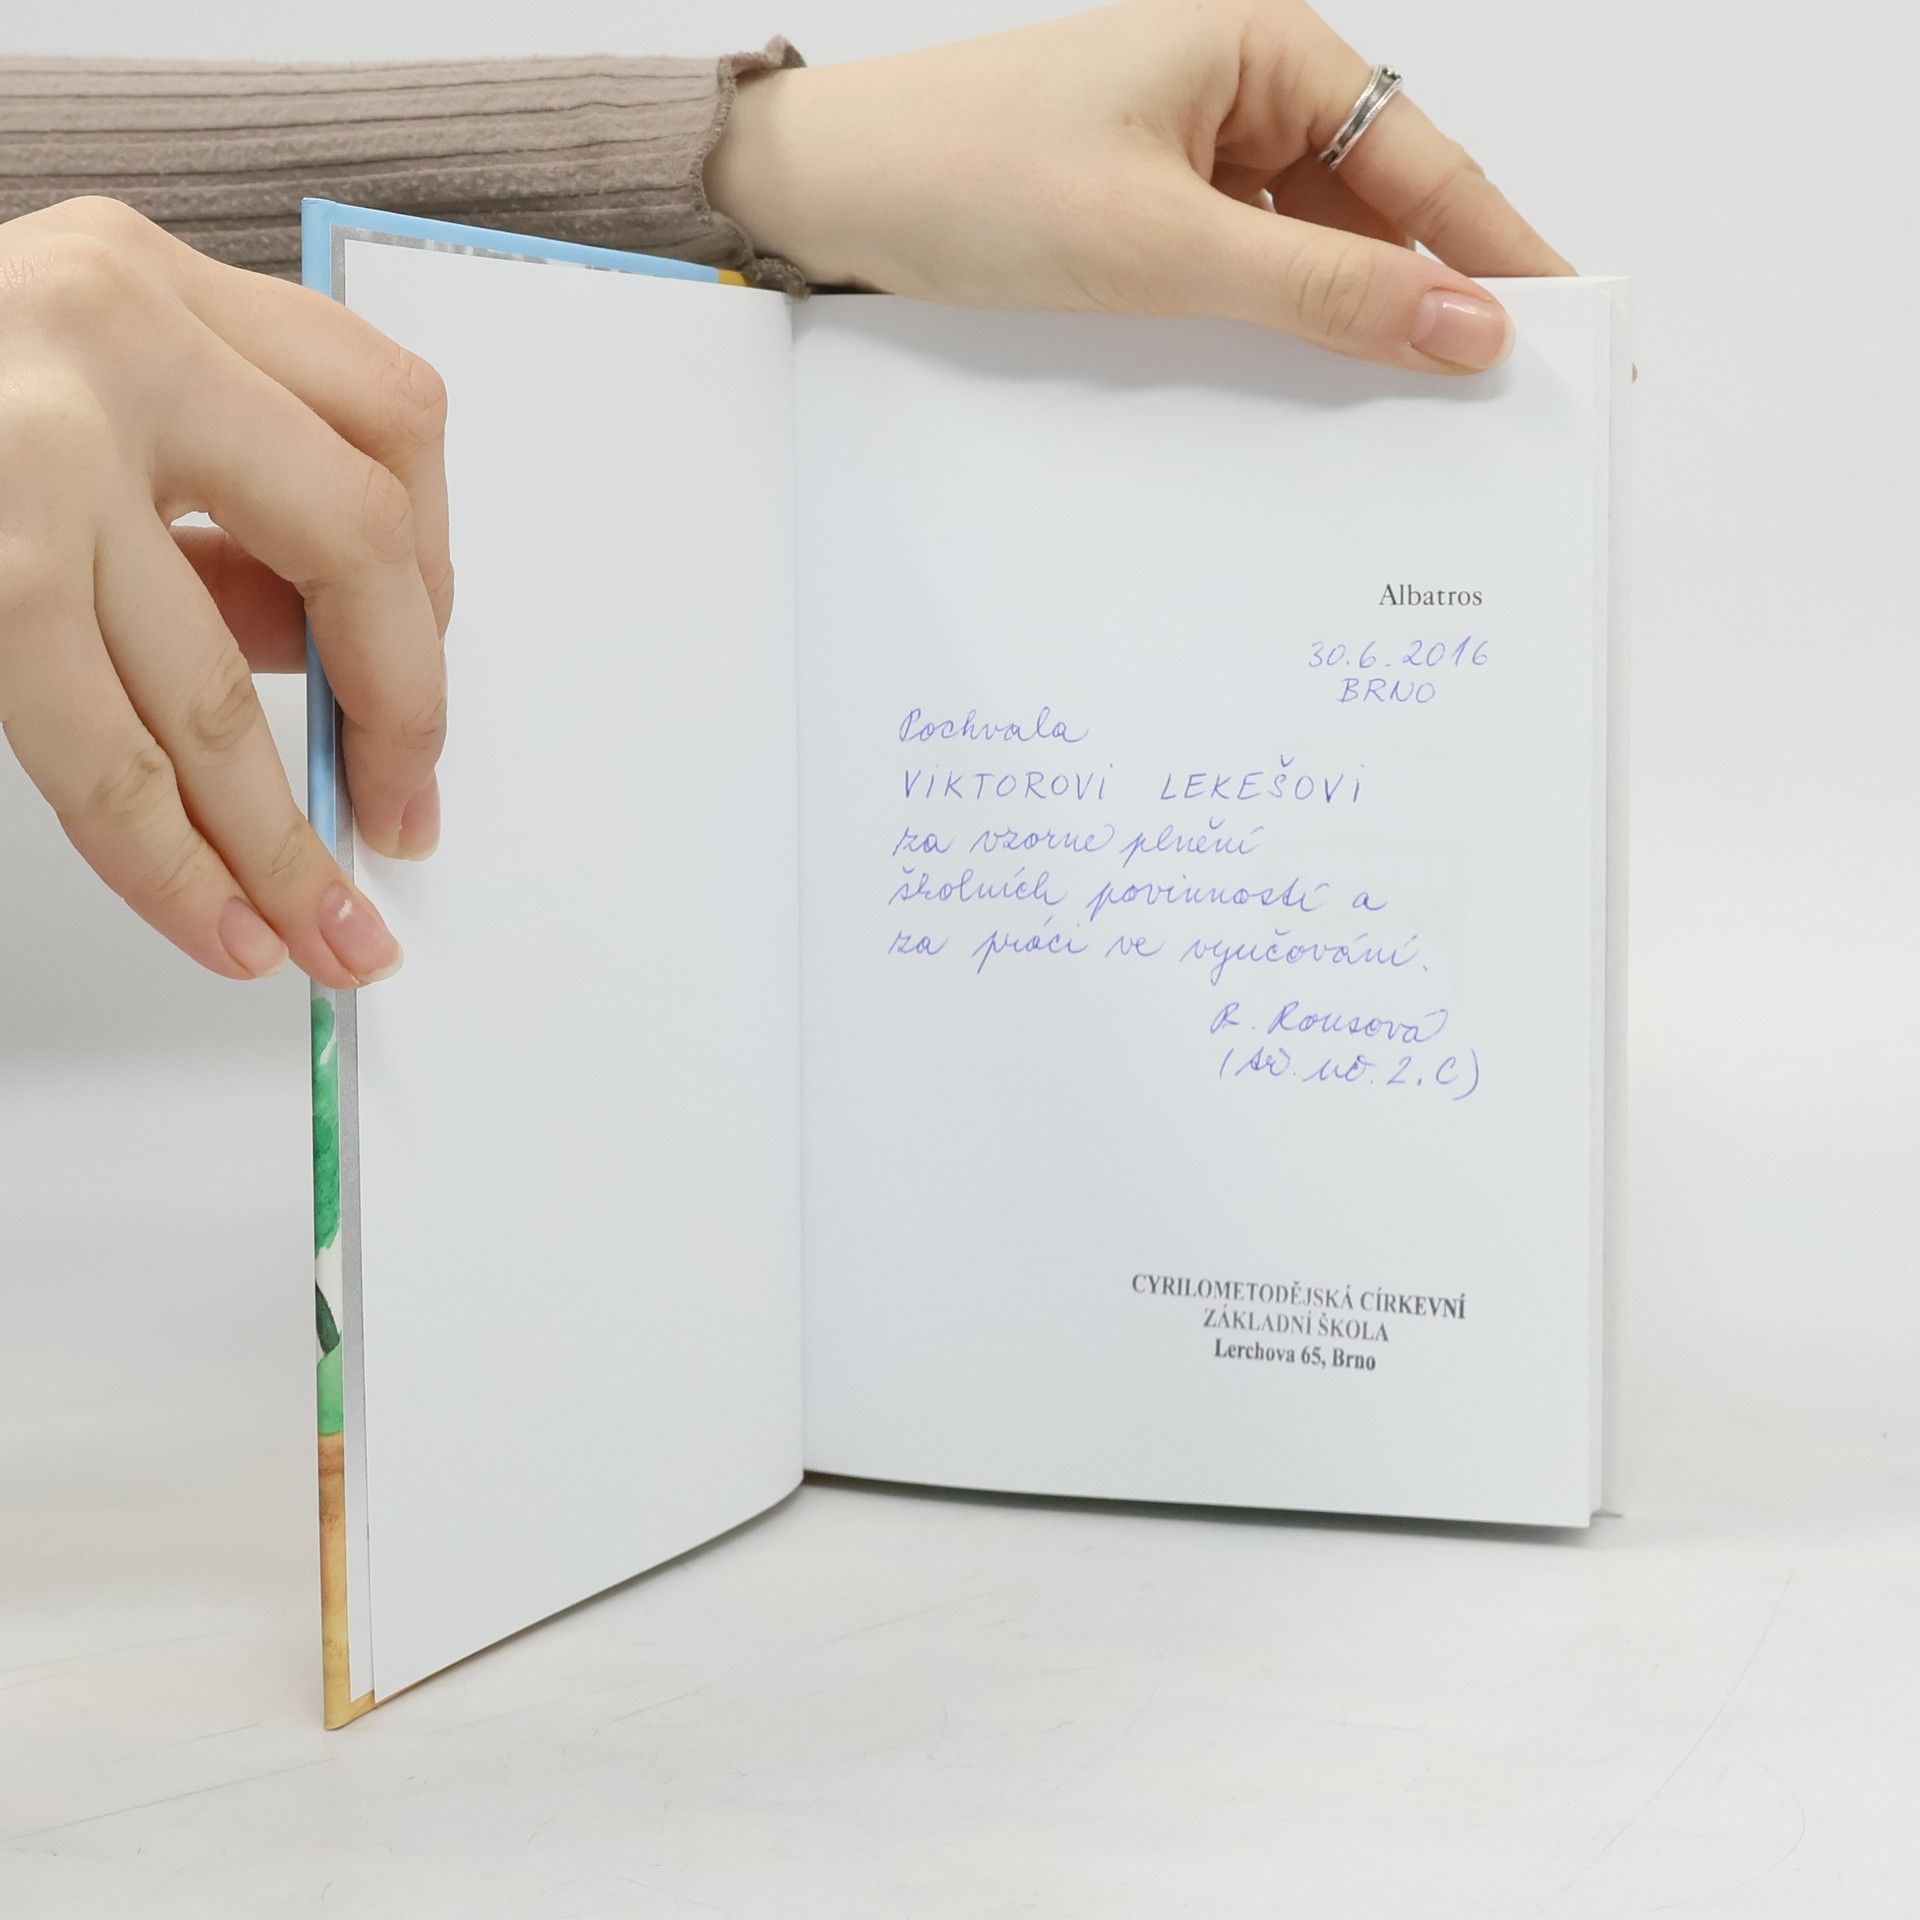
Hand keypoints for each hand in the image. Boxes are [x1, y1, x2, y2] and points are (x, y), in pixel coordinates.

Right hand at [0, 195, 446, 985]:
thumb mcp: (74, 393)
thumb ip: (207, 496)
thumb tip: (329, 653)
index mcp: (145, 277)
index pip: (389, 418)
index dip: (435, 570)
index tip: (420, 678)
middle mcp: (100, 333)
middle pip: (354, 541)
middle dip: (402, 714)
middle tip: (402, 817)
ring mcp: (19, 454)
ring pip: (215, 689)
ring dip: (280, 841)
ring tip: (326, 930)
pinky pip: (101, 752)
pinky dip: (172, 861)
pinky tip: (219, 920)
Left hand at [709, 0, 1570, 372]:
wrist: (829, 193)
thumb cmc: (973, 176)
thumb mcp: (1167, 245)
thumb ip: (1323, 290)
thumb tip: (1461, 326)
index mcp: (1264, 51)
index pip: (1424, 163)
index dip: (1498, 253)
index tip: (1563, 331)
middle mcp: (1240, 92)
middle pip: (1378, 207)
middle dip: (1431, 297)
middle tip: (1494, 399)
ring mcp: (1194, 153)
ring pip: (1313, 250)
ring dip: (1351, 322)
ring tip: (1405, 412)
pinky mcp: (1150, 211)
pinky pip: (1248, 272)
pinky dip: (1279, 328)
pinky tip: (1302, 388)